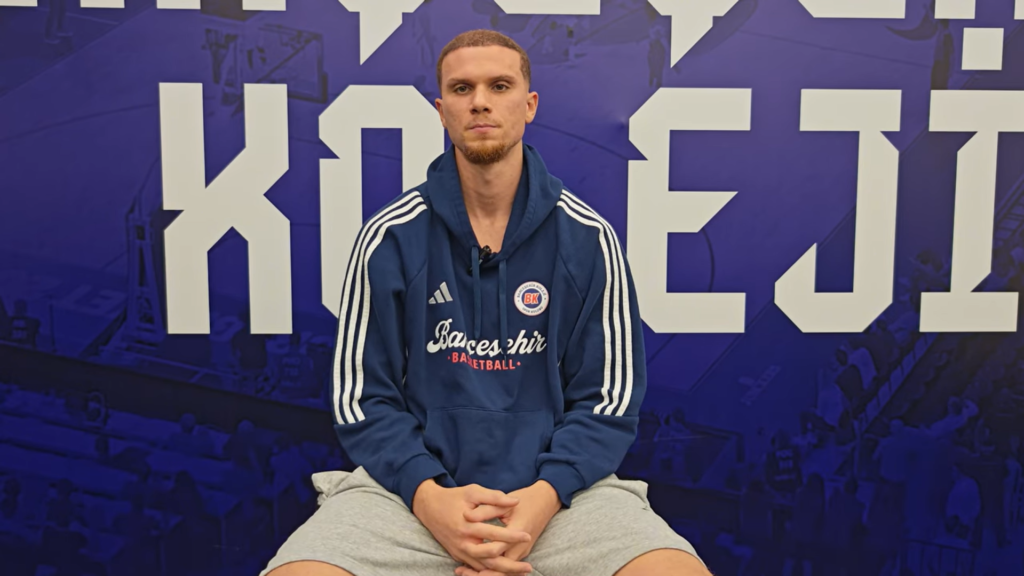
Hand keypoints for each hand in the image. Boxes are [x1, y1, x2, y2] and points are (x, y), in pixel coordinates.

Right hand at [412, 479, 534, 573]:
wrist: (428, 507)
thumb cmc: (453, 497)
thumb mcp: (473, 491)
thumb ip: (494, 497)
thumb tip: (516, 501)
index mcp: (467, 526)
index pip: (493, 534)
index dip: (512, 536)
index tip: (527, 535)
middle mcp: (463, 543)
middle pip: (489, 560)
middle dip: (510, 565)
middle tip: (528, 567)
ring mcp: (459, 551)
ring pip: (483, 568)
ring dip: (501, 572)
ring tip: (520, 572)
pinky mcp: (457, 555)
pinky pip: (475, 568)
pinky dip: (489, 572)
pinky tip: (504, 572)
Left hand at [456, 480, 561, 574]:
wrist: (546, 501)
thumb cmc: (525, 500)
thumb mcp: (506, 502)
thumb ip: (486, 509)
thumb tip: (466, 515)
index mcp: (518, 532)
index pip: (497, 549)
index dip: (479, 554)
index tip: (463, 555)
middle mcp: (521, 546)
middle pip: (501, 568)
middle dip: (481, 573)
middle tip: (461, 572)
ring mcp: (522, 552)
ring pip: (504, 571)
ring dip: (486, 574)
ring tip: (464, 573)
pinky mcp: (520, 553)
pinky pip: (506, 567)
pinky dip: (493, 571)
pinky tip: (477, 570)